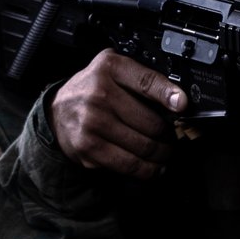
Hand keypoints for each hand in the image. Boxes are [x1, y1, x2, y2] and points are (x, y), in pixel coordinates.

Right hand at [49, 49, 186, 178]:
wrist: (57, 111)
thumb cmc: (93, 89)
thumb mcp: (115, 69)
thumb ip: (143, 77)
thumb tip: (178, 98)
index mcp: (110, 69)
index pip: (146, 82)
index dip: (167, 94)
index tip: (182, 105)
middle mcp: (99, 94)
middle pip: (151, 122)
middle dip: (169, 133)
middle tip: (174, 136)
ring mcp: (93, 123)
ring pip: (144, 146)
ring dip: (162, 153)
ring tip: (166, 152)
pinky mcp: (89, 148)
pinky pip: (128, 164)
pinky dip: (147, 169)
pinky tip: (154, 166)